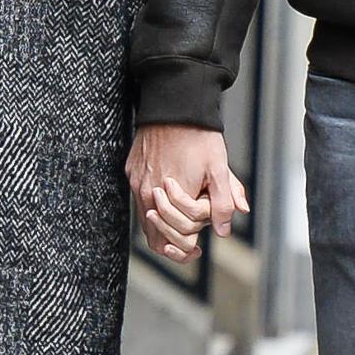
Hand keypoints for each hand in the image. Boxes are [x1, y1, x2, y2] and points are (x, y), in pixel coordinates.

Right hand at [125, 125, 249, 263]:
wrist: (175, 104)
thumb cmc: (198, 136)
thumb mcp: (219, 168)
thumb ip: (223, 202)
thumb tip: (223, 231)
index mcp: (170, 198)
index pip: (173, 241)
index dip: (187, 249)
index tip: (197, 249)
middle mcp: (148, 193)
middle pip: (155, 236)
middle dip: (174, 240)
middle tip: (190, 240)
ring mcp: (137, 181)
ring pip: (146, 217)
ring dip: (163, 223)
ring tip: (182, 217)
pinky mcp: (131, 169)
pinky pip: (140, 196)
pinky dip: (153, 203)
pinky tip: (170, 194)